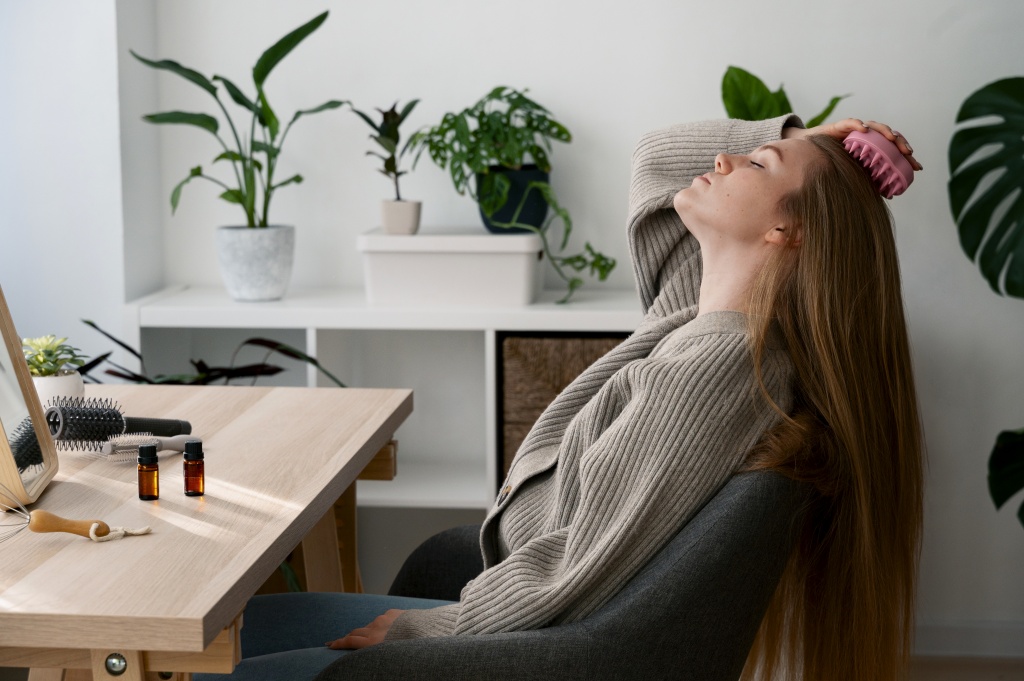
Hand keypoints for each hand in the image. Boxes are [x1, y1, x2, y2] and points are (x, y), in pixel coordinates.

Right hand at [326, 609, 404, 649]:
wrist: (426, 630)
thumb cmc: (409, 647)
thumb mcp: (390, 656)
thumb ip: (376, 652)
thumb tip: (369, 653)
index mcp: (372, 642)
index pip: (349, 641)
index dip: (338, 643)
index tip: (329, 644)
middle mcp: (374, 628)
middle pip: (355, 632)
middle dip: (346, 637)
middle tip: (338, 641)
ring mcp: (383, 619)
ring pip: (371, 626)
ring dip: (368, 632)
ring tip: (370, 638)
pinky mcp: (392, 613)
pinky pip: (384, 619)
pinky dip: (383, 625)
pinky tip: (389, 629)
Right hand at [784, 118, 921, 170]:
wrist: (807, 152)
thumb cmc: (830, 162)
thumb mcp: (852, 173)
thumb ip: (867, 180)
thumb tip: (886, 196)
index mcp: (872, 148)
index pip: (893, 150)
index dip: (905, 157)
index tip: (917, 167)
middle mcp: (867, 137)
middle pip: (888, 137)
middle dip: (900, 143)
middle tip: (908, 153)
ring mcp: (855, 130)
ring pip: (875, 127)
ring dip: (885, 132)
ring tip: (892, 138)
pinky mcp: (840, 126)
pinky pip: (851, 123)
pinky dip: (859, 125)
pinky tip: (865, 129)